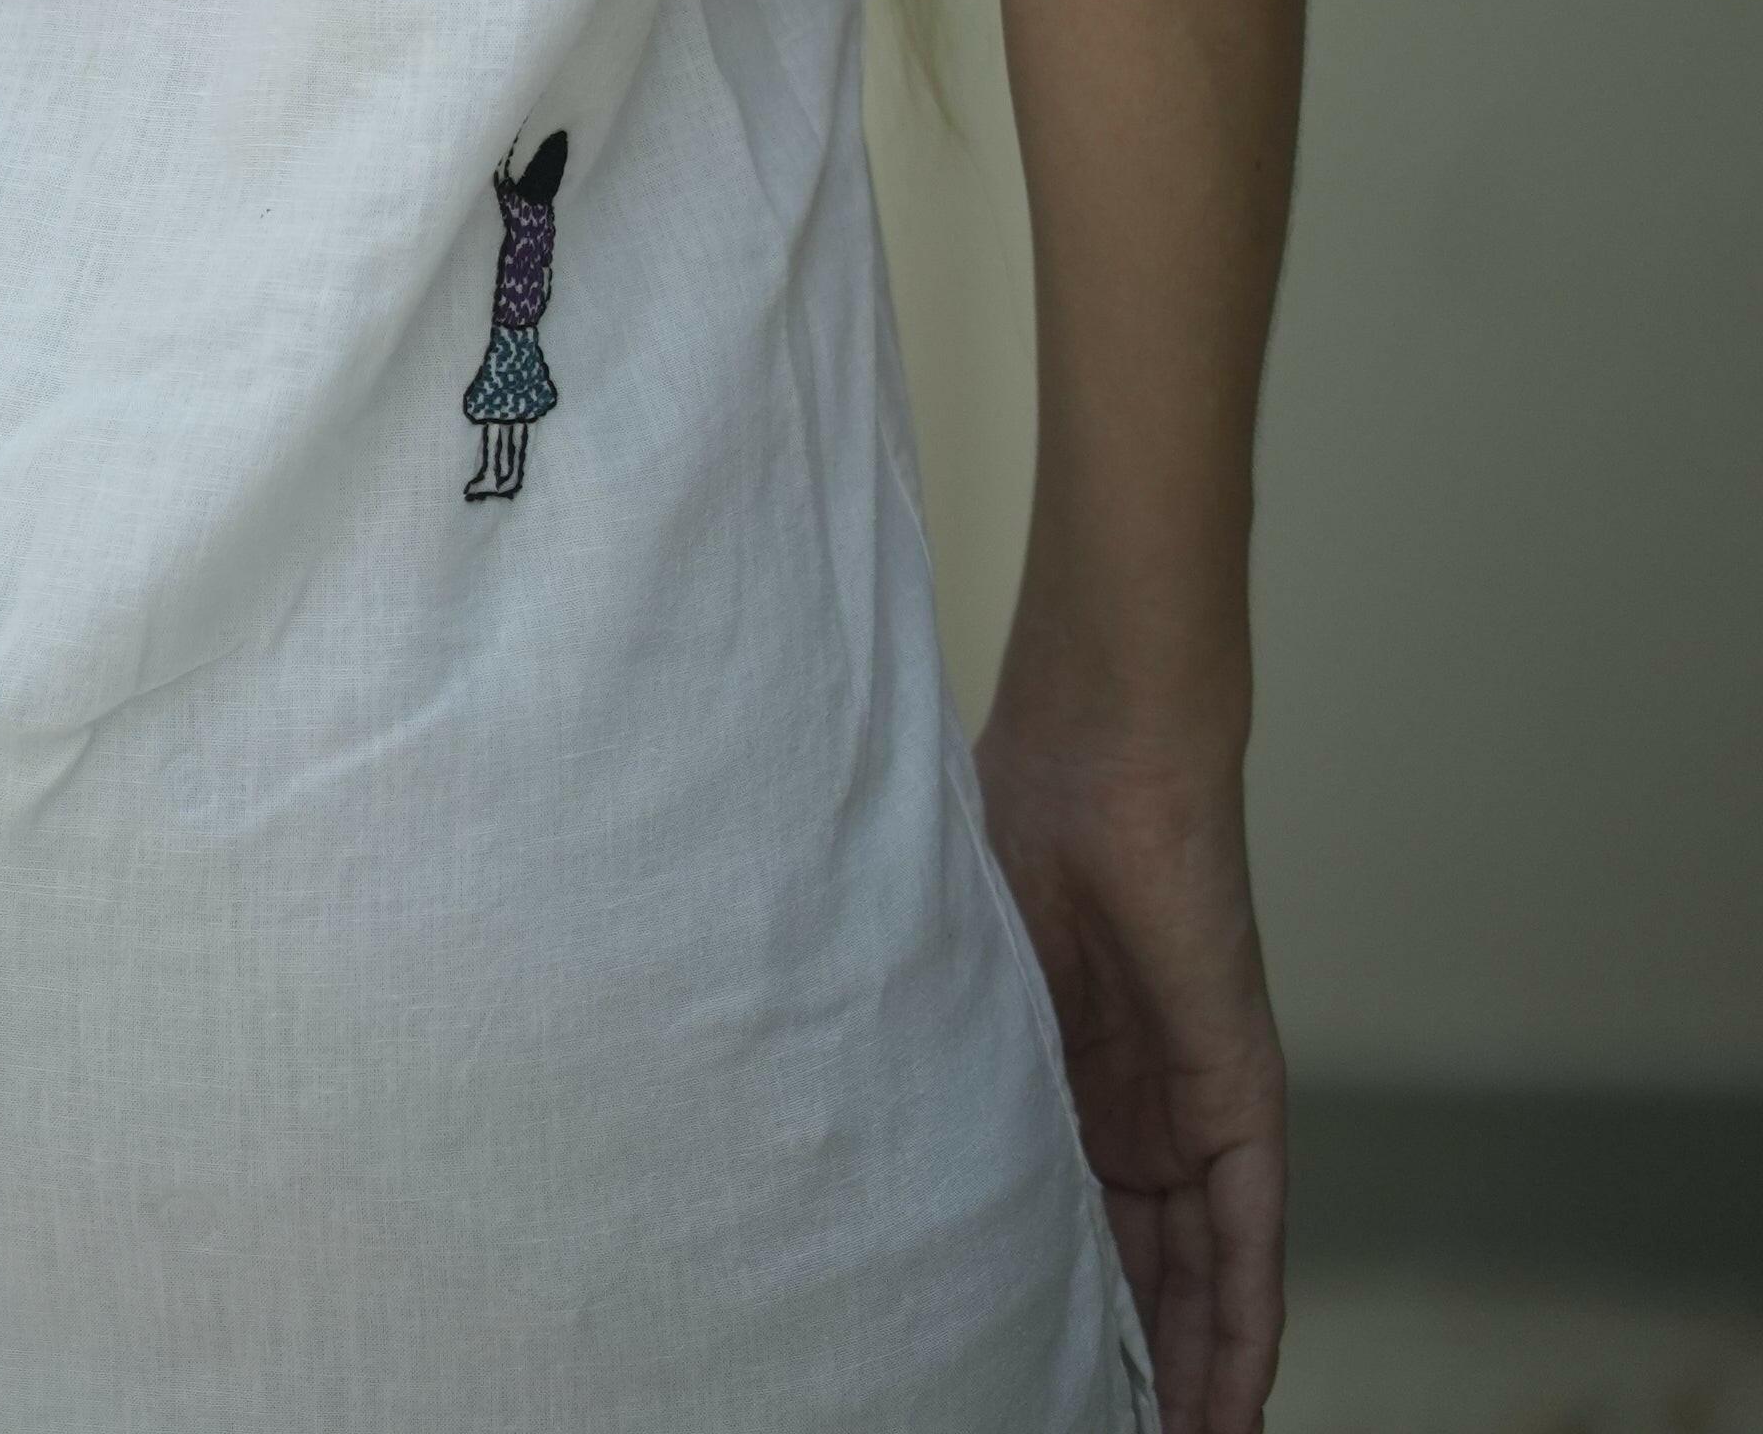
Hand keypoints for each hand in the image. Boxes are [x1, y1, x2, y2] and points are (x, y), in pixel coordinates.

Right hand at [977, 718, 1285, 1433]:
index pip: (1065, 1218)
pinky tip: (1227, 1409)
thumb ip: (939, 1049)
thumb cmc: (1015, 809)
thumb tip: (854, 1141)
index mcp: (1063, 1071)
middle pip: (1137, 1268)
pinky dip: (1239, 1329)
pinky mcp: (1242, 1095)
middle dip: (1118, 1361)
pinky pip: (1246, 1238)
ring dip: (1184, 1373)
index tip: (1015, 1375)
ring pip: (1197, 1276)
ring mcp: (1196, 1102)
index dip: (1049, 1303)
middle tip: (1090, 1433)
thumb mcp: (955, 966)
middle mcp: (1138, 1103)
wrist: (1103, 736)